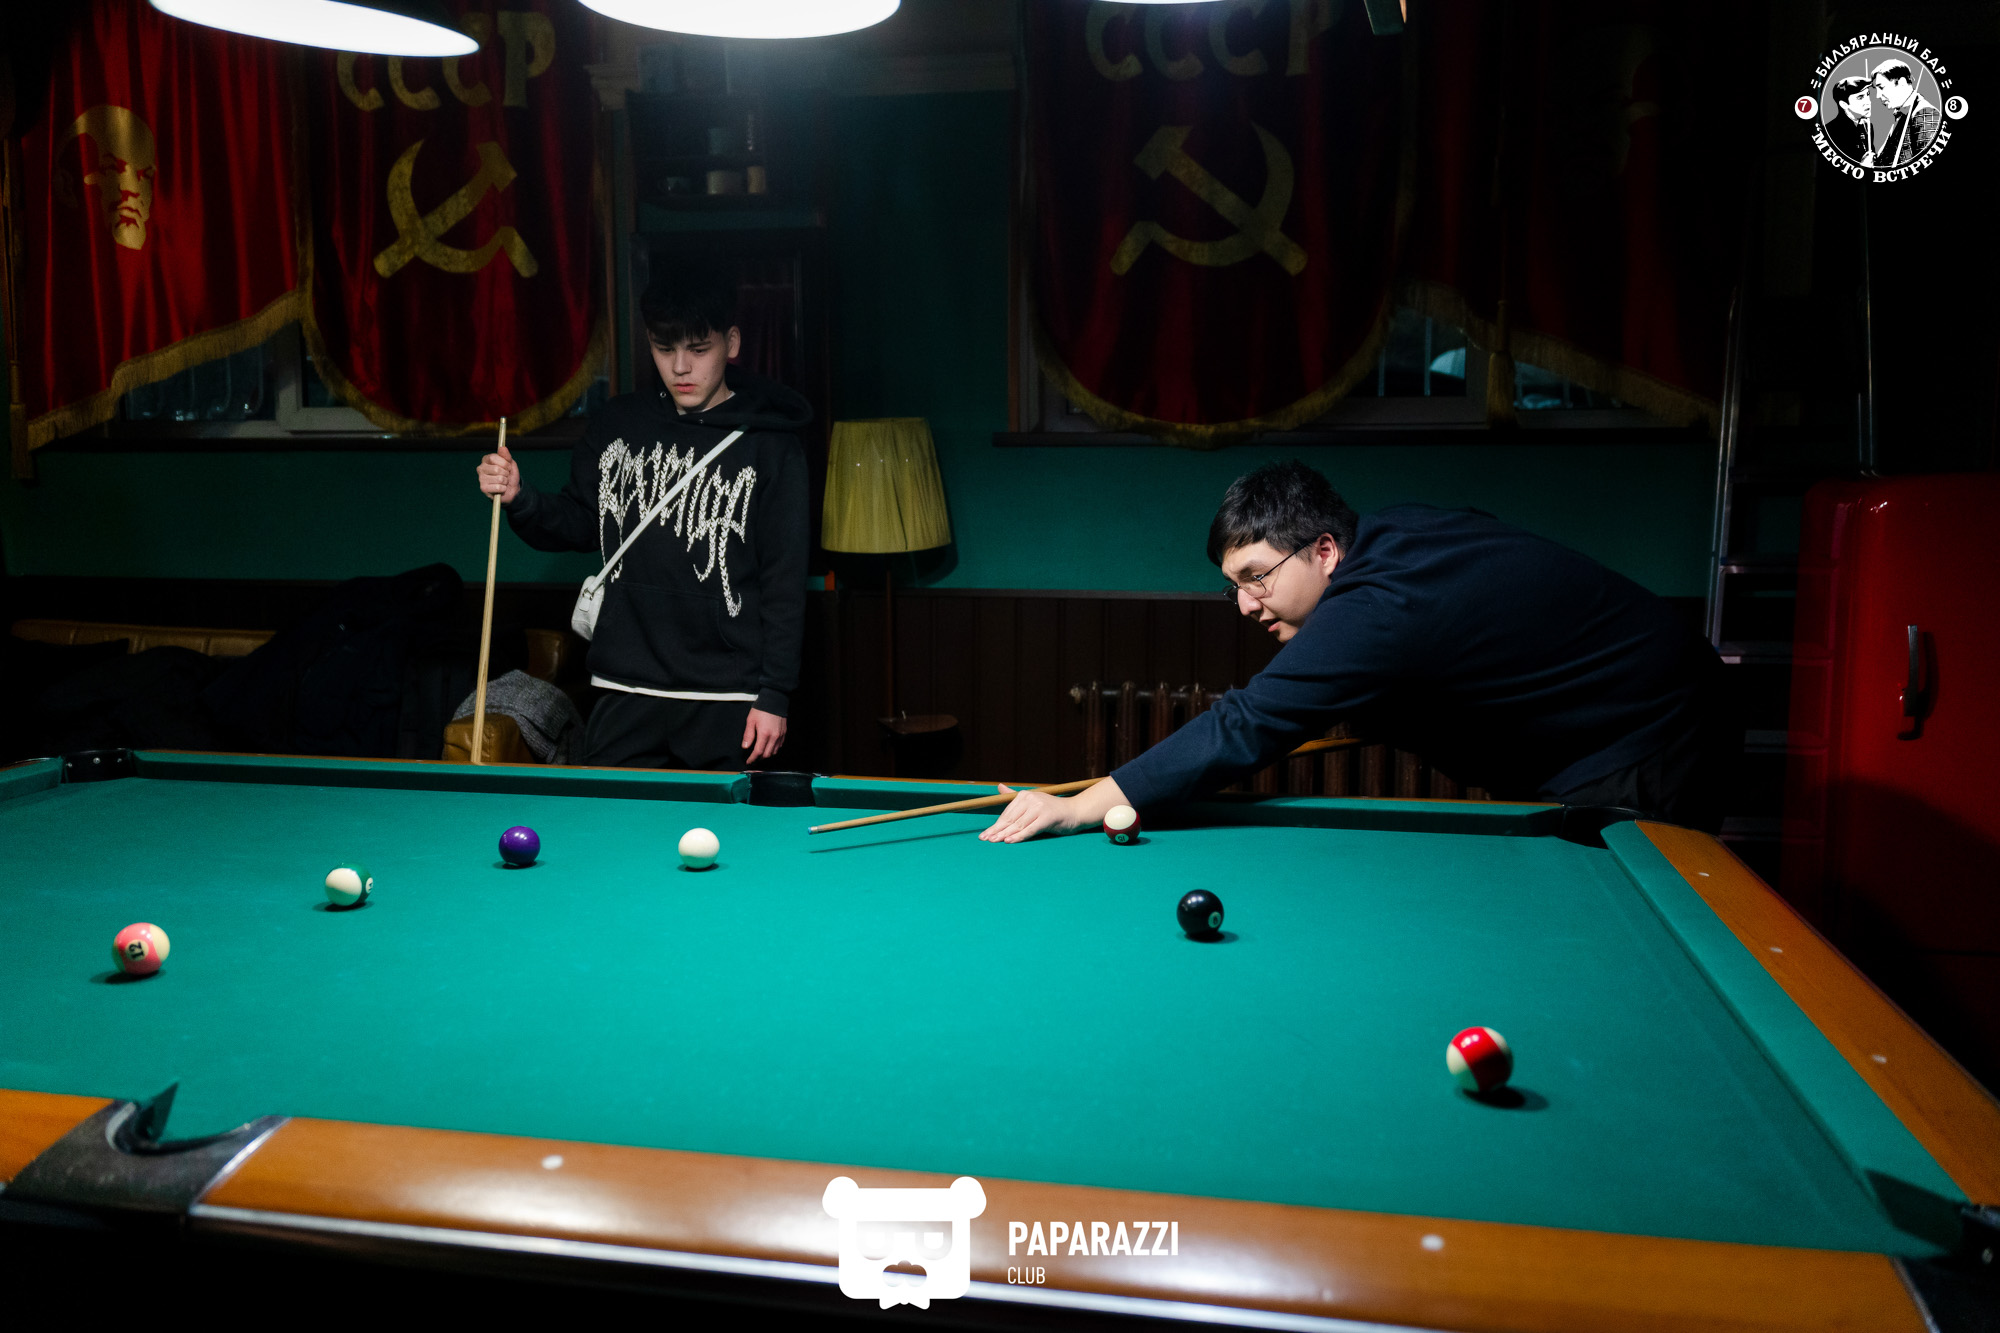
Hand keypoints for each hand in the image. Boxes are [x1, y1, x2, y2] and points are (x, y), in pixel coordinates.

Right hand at [477, 441, 519, 504]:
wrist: (512, 489)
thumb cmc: (509, 474)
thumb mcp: (510, 463)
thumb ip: (506, 456)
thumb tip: (502, 447)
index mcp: (486, 459)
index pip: (493, 458)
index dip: (504, 463)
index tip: (509, 467)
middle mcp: (481, 468)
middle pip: (496, 469)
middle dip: (506, 473)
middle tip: (506, 475)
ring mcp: (481, 478)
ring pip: (499, 479)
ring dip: (505, 481)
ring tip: (503, 482)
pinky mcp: (483, 488)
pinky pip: (498, 487)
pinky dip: (503, 488)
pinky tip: (501, 488)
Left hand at [741, 707, 786, 765]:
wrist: (775, 700)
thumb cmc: (762, 709)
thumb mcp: (751, 720)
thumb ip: (748, 735)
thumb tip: (745, 746)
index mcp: (764, 734)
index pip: (758, 751)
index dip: (753, 758)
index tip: (749, 761)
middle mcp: (774, 736)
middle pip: (767, 754)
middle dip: (759, 758)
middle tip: (753, 758)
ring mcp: (780, 735)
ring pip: (774, 751)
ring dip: (767, 754)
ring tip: (760, 753)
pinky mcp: (784, 733)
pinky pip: (779, 746)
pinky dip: (773, 749)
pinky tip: (769, 746)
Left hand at [980, 776, 1130, 843]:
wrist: (1075, 812)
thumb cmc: (1052, 811)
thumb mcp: (1033, 802)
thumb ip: (1015, 797)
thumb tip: (999, 786)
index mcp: (1025, 795)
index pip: (1007, 814)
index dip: (995, 825)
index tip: (985, 835)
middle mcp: (1031, 799)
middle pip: (1010, 819)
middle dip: (996, 831)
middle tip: (985, 840)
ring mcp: (1039, 807)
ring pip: (1018, 825)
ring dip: (1004, 835)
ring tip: (994, 842)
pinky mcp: (1047, 817)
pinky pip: (1030, 829)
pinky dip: (1019, 836)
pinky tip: (1009, 841)